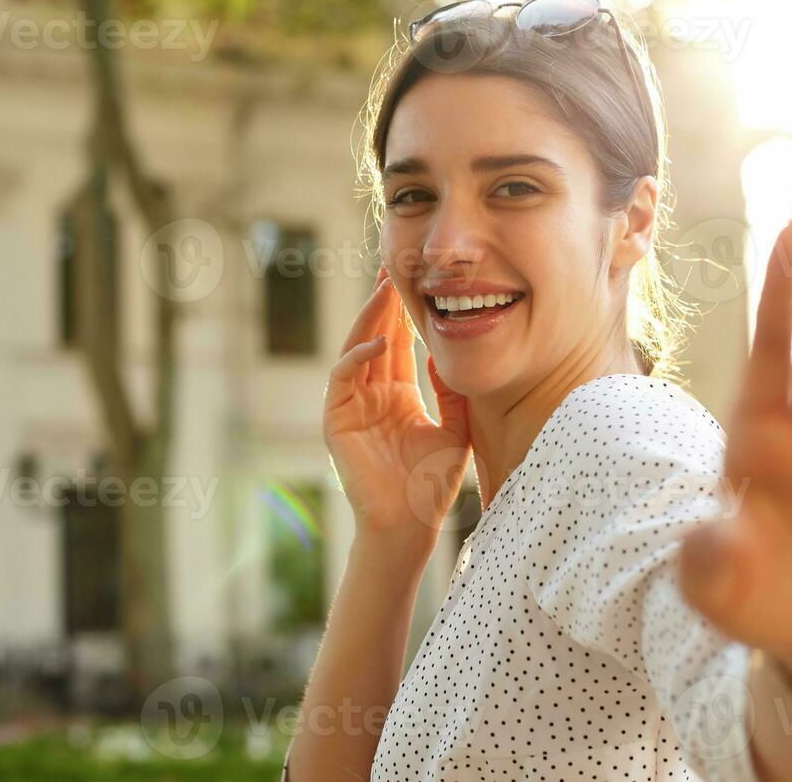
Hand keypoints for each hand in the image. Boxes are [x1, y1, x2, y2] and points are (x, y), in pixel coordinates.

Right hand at [323, 264, 472, 553]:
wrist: (410, 525)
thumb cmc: (432, 485)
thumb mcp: (455, 427)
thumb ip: (451, 390)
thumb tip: (448, 349)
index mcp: (397, 396)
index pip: (398, 343)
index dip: (405, 312)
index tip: (417, 280)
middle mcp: (371, 396)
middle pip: (375, 336)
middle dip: (384, 302)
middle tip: (394, 265)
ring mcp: (351, 407)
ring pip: (356, 349)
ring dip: (369, 318)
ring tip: (385, 289)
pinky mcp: (337, 421)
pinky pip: (342, 379)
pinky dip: (358, 357)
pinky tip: (380, 341)